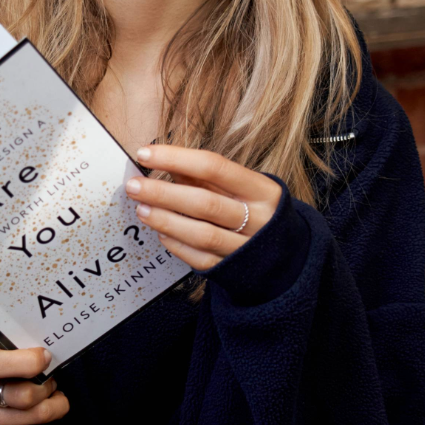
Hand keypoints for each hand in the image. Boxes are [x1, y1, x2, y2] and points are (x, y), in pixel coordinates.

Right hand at [0, 301, 69, 424]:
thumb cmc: (5, 354)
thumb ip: (1, 321)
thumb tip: (1, 302)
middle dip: (31, 363)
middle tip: (48, 357)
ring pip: (22, 397)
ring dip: (47, 388)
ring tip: (51, 380)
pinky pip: (29, 419)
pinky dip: (53, 408)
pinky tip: (57, 399)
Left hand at [124, 144, 282, 270]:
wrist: (289, 255)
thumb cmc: (256, 210)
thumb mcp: (243, 187)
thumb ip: (206, 175)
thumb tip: (163, 161)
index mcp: (262, 190)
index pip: (214, 166)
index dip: (176, 158)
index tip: (145, 153)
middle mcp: (258, 219)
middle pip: (205, 203)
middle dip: (164, 193)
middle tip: (134, 186)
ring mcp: (247, 248)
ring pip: (201, 234)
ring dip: (166, 220)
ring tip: (141, 209)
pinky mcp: (234, 271)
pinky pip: (200, 259)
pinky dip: (177, 245)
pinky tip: (159, 233)